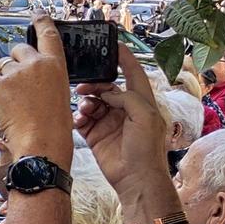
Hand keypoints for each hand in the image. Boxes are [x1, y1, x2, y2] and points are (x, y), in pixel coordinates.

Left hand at [0, 17, 76, 164]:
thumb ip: (46, 77)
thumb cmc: (54, 126)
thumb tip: (32, 75)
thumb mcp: (60, 93)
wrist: (41, 142)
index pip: (48, 34)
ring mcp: (15, 72)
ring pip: (2, 65)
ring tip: (13, 99)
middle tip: (18, 83)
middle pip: (18, 49)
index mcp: (55, 65)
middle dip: (15, 62)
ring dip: (4, 78)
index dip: (41, 22)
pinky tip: (3, 103)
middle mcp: (35, 63)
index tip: (37, 15)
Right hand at [75, 42, 169, 197]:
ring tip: (84, 110)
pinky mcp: (95, 135)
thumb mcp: (144, 115)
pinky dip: (78, 118)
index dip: (124, 58)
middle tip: (83, 88)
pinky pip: (82, 120)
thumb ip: (127, 96)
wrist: (136, 179)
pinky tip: (79, 121)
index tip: (112, 45)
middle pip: (106, 87)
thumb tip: (107, 92)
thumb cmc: (146, 148)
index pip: (133, 73)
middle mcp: (124, 110)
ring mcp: (109, 122)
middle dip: (94, 85)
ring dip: (85, 102)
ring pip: (91, 102)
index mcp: (142, 102)